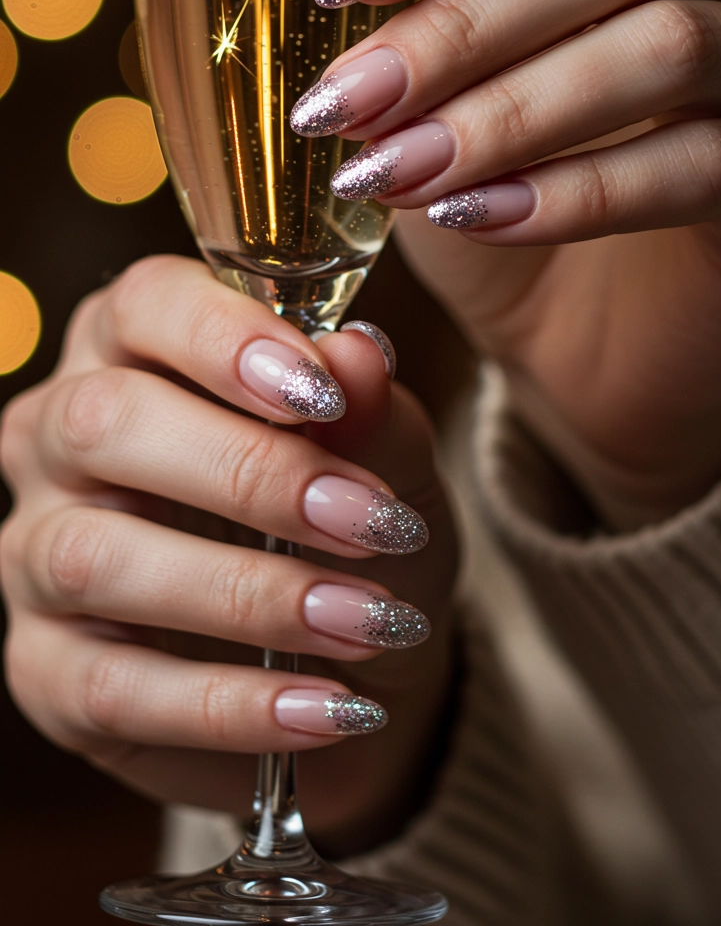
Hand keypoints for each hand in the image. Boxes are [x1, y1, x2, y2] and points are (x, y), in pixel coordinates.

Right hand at [0, 256, 456, 853]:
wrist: (357, 661)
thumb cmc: (357, 525)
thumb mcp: (389, 461)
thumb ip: (369, 409)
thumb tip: (357, 355)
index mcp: (138, 347)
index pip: (146, 305)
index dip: (226, 340)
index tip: (324, 394)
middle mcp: (62, 436)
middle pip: (104, 423)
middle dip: (247, 473)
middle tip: (368, 521)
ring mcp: (37, 552)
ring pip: (94, 557)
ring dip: (247, 594)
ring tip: (367, 621)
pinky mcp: (44, 669)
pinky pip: (110, 686)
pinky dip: (228, 703)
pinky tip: (323, 709)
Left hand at [291, 0, 720, 526]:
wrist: (596, 338)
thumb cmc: (519, 182)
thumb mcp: (448, 73)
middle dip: (459, 28)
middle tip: (345, 105)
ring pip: (669, 48)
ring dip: (510, 112)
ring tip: (396, 172)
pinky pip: (709, 162)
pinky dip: (584, 191)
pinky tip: (483, 217)